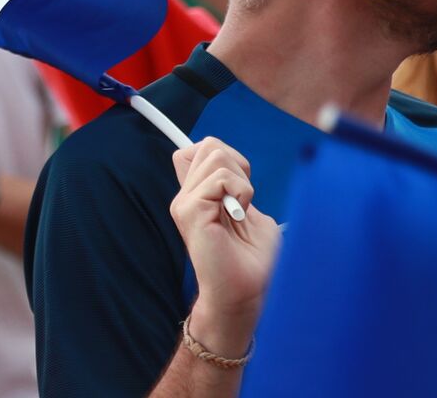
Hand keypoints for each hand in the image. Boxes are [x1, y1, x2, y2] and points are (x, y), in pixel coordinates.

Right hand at [171, 138, 280, 357]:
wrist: (246, 291)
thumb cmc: (252, 257)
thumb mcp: (248, 208)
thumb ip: (235, 184)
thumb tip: (229, 162)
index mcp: (197, 195)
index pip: (197, 149)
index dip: (226, 155)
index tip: (240, 186)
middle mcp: (186, 197)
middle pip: (208, 145)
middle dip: (237, 164)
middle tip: (242, 200)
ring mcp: (184, 204)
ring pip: (215, 154)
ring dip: (241, 181)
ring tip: (240, 211)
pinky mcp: (190, 212)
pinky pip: (220, 178)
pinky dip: (240, 191)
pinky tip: (238, 216)